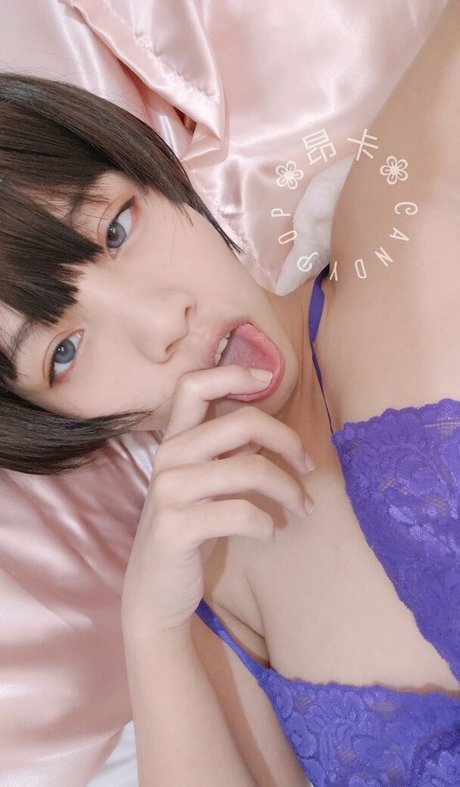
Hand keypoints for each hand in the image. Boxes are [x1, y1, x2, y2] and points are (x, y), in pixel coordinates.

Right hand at [121, 364, 313, 633]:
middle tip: (308, 467)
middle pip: (241, 422)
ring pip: (250, 469)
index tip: (267, 377)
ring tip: (303, 508)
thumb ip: (225, 454)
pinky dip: (267, 524)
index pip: (193, 385)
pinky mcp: (176, 526)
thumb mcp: (204, 485)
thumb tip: (270, 433)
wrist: (156, 592)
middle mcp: (168, 458)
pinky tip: (271, 534)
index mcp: (175, 441)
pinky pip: (241, 513)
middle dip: (288, 441)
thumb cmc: (190, 532)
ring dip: (289, 489)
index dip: (231, 372)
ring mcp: (169, 491)